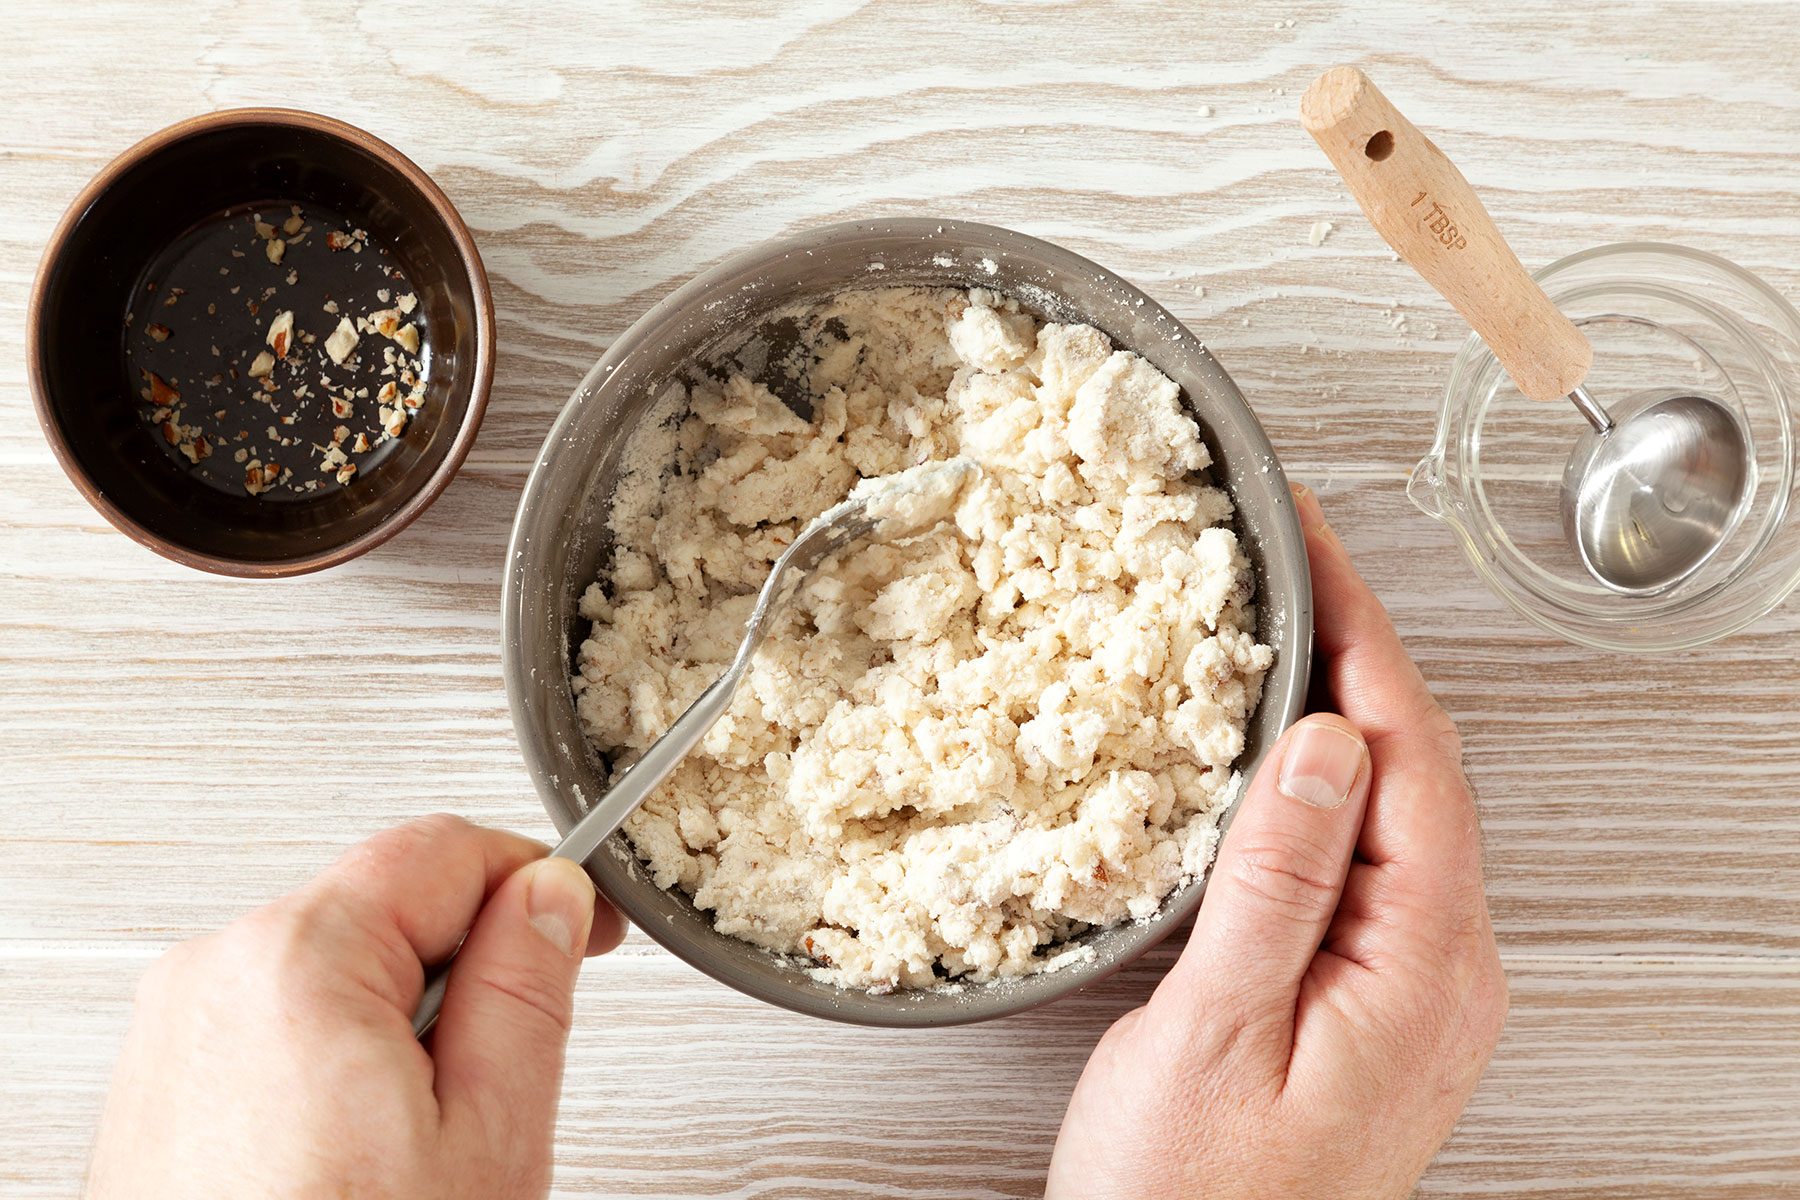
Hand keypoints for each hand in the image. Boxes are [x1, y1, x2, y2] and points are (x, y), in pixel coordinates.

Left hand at [86, 815, 625, 1199]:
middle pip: (384, 905)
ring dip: (400, 1022)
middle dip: (463, 967)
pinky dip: (337, 1064)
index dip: (536, 881)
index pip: (444, 849)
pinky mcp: (159, 1087)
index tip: (584, 925)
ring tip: (416, 1142)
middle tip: (500, 1072)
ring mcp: (174, 1032)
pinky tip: (355, 1158)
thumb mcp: (487, 1135)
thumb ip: (526, 989)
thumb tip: (550, 898)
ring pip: (334, 968)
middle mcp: (216, 974)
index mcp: (297, 960)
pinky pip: (276, 1026)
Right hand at [1047, 484, 1507, 1198]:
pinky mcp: (1373, 999)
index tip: (1314, 544)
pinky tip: (1278, 755)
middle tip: (1287, 561)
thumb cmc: (1189, 1199)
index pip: (1414, 756)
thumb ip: (1278, 883)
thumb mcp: (1217, 1032)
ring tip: (1277, 627)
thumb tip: (1326, 742)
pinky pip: (1367, 858)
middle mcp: (1446, 972)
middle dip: (1356, 652)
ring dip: (1341, 711)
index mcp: (1425, 968)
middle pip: (1420, 769)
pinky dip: (1324, 783)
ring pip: (1395, 808)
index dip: (1363, 635)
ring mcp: (1416, 988)